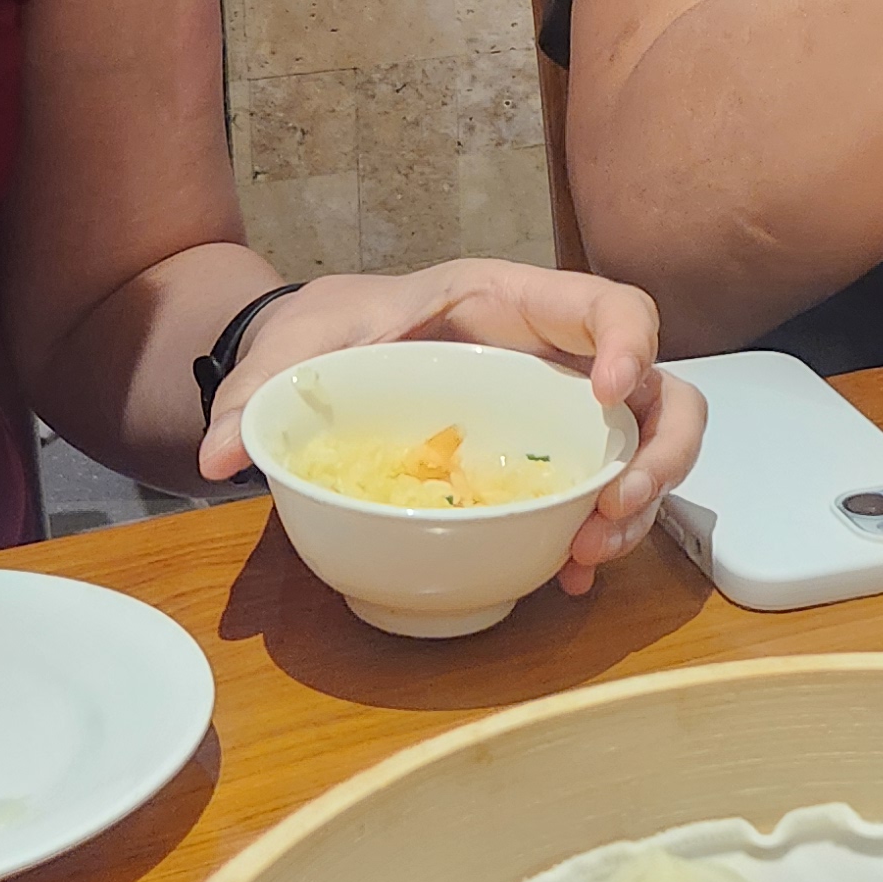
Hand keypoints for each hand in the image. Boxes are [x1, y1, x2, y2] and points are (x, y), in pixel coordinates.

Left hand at [197, 259, 705, 595]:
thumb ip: (261, 391)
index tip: (608, 394)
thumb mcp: (297, 346)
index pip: (614, 304)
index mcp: (515, 304)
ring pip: (646, 450)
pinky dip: (601, 540)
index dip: (632, 342)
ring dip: (637, 509)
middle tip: (611, 506)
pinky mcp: (549, 466)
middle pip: (661, 391)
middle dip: (659, 452)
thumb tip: (220, 455)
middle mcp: (559, 360)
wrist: (322, 363)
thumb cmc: (330, 332)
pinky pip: (604, 499)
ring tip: (587, 555)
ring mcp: (562, 417)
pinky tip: (568, 577)